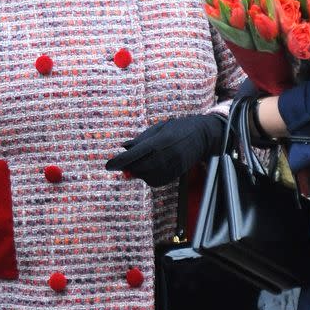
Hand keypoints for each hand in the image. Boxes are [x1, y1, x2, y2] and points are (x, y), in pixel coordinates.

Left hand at [105, 114, 223, 186]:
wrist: (201, 135)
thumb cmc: (176, 129)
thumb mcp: (157, 128)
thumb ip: (140, 140)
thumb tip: (123, 147)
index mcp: (158, 141)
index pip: (134, 155)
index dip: (119, 162)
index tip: (108, 166)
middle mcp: (165, 155)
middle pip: (139, 168)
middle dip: (128, 168)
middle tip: (121, 166)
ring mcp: (172, 166)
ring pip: (147, 177)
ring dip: (139, 173)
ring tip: (141, 163)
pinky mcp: (176, 174)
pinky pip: (156, 181)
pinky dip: (149, 177)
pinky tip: (150, 169)